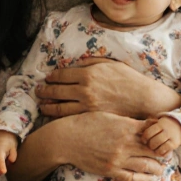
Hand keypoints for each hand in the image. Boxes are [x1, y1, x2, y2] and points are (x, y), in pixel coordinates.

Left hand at [38, 58, 180, 118]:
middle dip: (44, 91)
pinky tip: (53, 116)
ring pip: (59, 107)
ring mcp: (87, 106)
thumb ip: (90, 62)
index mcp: (88, 74)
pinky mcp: (91, 117)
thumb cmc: (128, 79)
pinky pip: (70, 118)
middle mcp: (84, 90)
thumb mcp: (109, 63)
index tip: (47, 78)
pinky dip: (58, 116)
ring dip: (47, 105)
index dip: (51, 77)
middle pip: (56, 91)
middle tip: (37, 91)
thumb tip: (75, 64)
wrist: (143, 98)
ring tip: (41, 104)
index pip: (61, 75)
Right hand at [52, 112, 165, 180]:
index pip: (152, 131)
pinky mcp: (110, 170)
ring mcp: (118, 158)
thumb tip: (143, 124)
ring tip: (162, 168)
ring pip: (146, 165)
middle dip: (162, 152)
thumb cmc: (84, 123)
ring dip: (157, 167)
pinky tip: (149, 179)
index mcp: (125, 126)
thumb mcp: (107, 116)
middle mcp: (125, 143)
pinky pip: (132, 178)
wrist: (65, 139)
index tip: (164, 137)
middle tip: (168, 154)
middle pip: (153, 149)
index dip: (160, 135)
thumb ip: (126, 121)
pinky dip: (144, 179)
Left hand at [142, 115, 180, 155]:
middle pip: (154, 140)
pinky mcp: (175, 143)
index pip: (149, 132)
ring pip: (160, 145)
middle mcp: (166, 130)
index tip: (144, 140)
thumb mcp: (158, 123)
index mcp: (160, 124)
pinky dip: (161, 152)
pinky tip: (160, 151)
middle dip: (150, 145)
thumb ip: (149, 126)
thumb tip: (138, 132)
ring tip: (154, 149)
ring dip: (155, 149)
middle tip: (149, 146)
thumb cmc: (164, 126)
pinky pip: (166, 150)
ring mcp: (171, 137)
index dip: (144, 138)